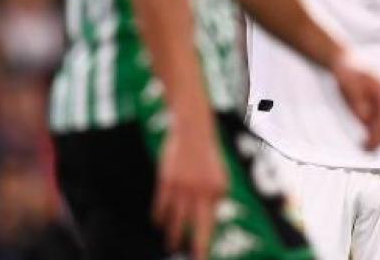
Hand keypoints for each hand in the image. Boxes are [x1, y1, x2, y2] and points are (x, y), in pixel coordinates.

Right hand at [153, 116, 227, 259]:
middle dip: (194, 246)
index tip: (201, 258)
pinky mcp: (166, 181)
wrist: (194, 132)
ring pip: (175, 219)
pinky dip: (160, 216)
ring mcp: (182, 187)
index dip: (205, 243)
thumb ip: (216, 197)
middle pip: (195, 226)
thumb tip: (211, 219)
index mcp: (216, 191)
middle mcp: (201, 192)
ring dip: (173, 234)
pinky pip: (161, 205)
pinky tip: (159, 223)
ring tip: (171, 246)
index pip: (210, 224)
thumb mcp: (220, 177)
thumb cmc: (208, 158)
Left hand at [330, 50, 379, 149]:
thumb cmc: (346, 73)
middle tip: (368, 152)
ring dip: (378, 138)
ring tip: (366, 150)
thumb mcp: (349, 86)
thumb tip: (365, 118)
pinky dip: (373, 133)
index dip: (379, 135)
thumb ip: (358, 102)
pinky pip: (377, 122)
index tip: (369, 146)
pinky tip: (364, 142)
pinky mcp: (373, 104)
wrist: (343, 62)